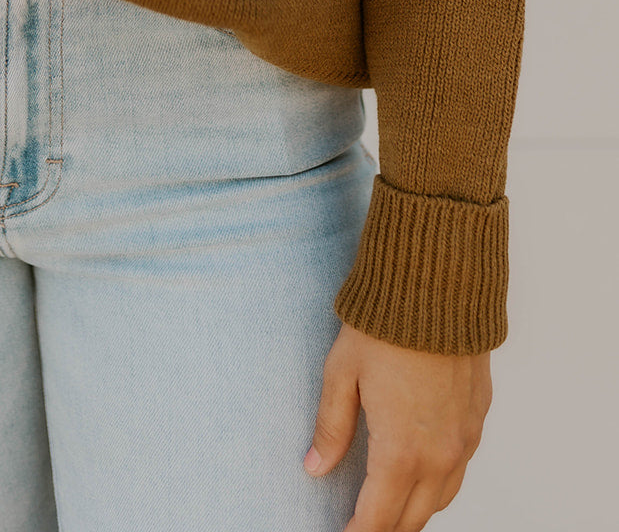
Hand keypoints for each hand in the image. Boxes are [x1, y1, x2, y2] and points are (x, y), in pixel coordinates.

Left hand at [305, 320, 491, 530]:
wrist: (439, 287)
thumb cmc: (385, 325)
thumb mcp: (341, 374)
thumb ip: (330, 428)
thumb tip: (315, 467)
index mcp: (401, 450)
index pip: (378, 518)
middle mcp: (440, 454)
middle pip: (413, 518)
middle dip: (386, 528)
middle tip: (362, 526)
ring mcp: (465, 438)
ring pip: (442, 499)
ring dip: (415, 510)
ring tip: (388, 509)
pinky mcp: (478, 418)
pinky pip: (460, 468)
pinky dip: (440, 482)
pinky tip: (421, 472)